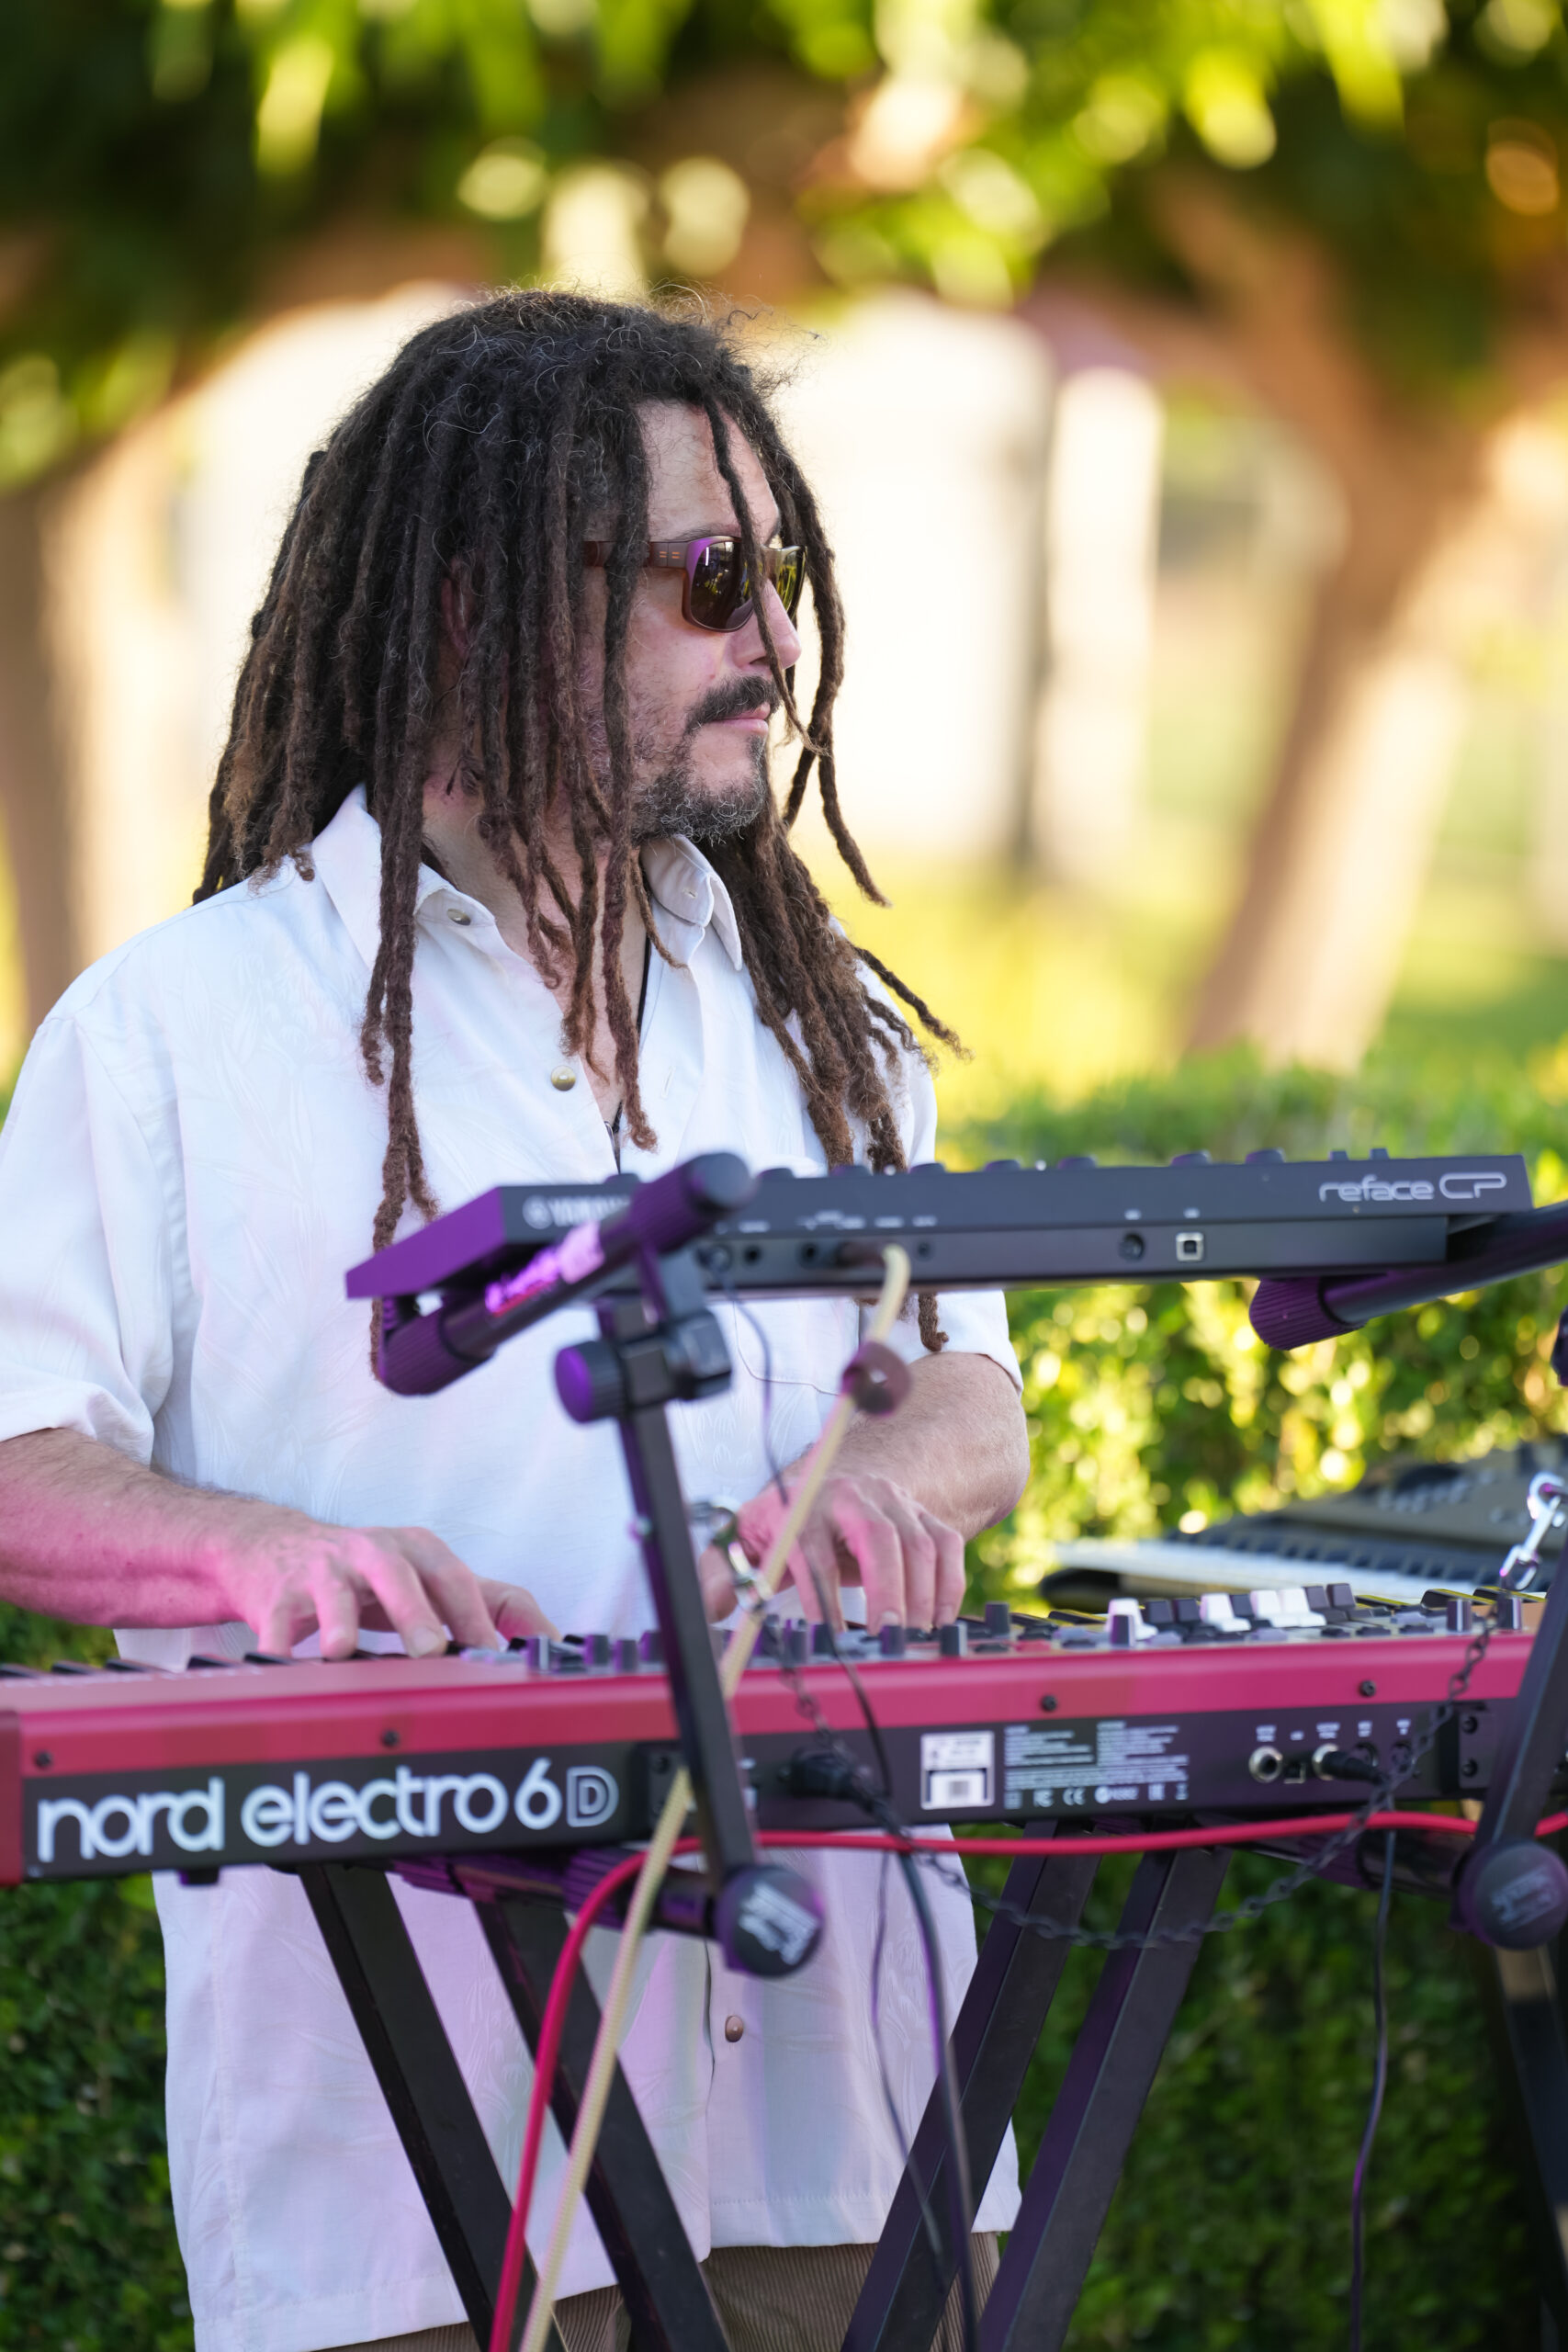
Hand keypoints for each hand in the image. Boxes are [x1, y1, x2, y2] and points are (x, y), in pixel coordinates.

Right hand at [220, 1512, 555, 1660]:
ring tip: (340, 1650)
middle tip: (428, 1649)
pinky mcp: (276, 1593)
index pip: (453, 1577)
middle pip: (396, 1574)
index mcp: (415, 1551)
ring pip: (333, 1592)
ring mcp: (322, 1570)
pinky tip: (278, 1665)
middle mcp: (371, 1552)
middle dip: (413, 1611)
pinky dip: (277, 1645)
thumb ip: (487, 1603)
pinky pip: (276, 1622)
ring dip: (339, 1621)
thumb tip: (551, 1640)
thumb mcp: (426, 1577)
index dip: (474, 1615)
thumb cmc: (366, 1572)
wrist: (273, 1548)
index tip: (490, 1656)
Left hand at [712, 1471, 965, 1630]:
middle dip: (887, 1589)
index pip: (814, 1549)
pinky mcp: (921, 1513)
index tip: (829, 1638)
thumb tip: (712, 1607)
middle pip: (878, 1536)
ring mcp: (893, 1502)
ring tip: (913, 1638)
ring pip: (919, 1542)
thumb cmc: (786, 1519)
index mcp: (804, 1504)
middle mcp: (852, 1495)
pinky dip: (949, 1584)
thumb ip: (720, 1572)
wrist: (832, 1478)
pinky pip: (947, 1544)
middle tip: (888, 1636)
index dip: (823, 1596)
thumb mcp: (744, 1538)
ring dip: (921, 1595)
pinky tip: (939, 1619)